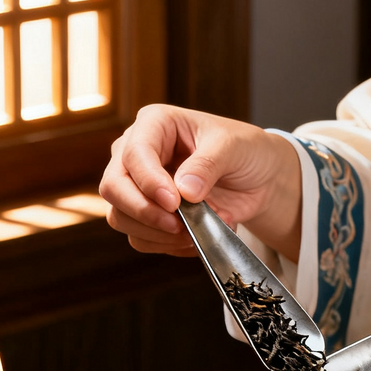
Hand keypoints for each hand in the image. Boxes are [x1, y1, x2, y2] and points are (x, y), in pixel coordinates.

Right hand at [99, 104, 302, 259]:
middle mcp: (136, 154)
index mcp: (154, 124)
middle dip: (144, 212)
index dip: (149, 182)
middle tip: (178, 225)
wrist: (257, 180)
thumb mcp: (234, 147)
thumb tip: (184, 191)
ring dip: (158, 234)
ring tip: (197, 231)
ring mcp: (137, 187)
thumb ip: (208, 164)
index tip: (174, 203)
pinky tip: (194, 239)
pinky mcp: (147, 216)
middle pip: (113, 188)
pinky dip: (167, 246)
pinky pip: (141, 239)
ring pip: (120, 218)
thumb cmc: (244, 151)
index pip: (133, 154)